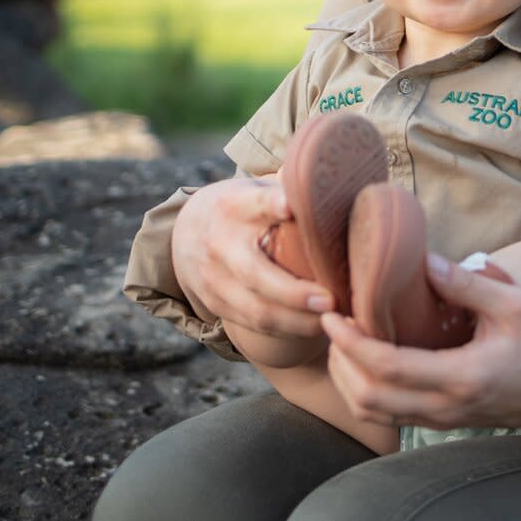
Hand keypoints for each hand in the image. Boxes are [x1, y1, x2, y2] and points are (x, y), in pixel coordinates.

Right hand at [171, 177, 334, 339]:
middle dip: (294, 292)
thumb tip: (334, 193)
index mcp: (233, 206)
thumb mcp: (254, 191)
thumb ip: (286, 193)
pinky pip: (252, 323)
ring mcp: (213, 278)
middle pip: (256, 274)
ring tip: (331, 320)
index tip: (291, 207)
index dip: (272, 204)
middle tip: (331, 300)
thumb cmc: (242, 209)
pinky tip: (314, 326)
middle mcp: (219, 242)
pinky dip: (286, 329)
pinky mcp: (214, 304)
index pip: (254, 203)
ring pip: (256, 309)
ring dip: (297, 321)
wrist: (186, 231)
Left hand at [321, 253, 520, 432]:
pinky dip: (363, 389)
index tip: (333, 314)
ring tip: (343, 341)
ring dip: (346, 379)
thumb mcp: (514, 304)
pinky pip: (387, 414)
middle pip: (367, 397)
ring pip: (371, 412)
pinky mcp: (440, 423)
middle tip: (333, 323)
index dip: (351, 343)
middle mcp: (447, 406)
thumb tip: (421, 260)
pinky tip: (365, 359)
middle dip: (339, 361)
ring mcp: (442, 421)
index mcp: (465, 376)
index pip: (388, 367)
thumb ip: (467, 284)